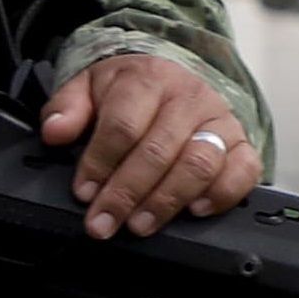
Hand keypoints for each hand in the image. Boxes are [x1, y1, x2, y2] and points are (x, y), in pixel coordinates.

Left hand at [35, 54, 258, 239]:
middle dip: (126, 193)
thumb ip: (68, 107)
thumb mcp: (90, 86)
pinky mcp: (242, 142)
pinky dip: (221, 195)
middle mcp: (188, 97)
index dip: (100, 163)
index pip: (123, 126)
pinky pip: (243, 170)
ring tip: (139, 224)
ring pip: (199, 164)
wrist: (174, 73)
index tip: (83, 191)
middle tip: (104, 222)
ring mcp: (219, 120)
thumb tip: (55, 131)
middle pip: (158, 151)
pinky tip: (194, 211)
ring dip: (167, 201)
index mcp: (147, 79)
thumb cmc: (130, 89)